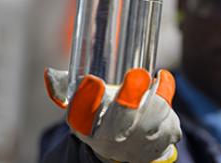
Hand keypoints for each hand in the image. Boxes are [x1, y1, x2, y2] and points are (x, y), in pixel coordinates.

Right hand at [44, 67, 181, 162]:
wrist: (130, 147)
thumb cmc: (106, 119)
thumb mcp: (87, 107)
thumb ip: (69, 90)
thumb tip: (49, 75)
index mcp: (89, 129)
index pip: (82, 118)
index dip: (86, 101)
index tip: (92, 80)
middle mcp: (114, 140)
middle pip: (122, 121)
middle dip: (130, 97)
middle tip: (138, 74)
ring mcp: (141, 144)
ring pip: (155, 113)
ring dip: (157, 92)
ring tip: (157, 78)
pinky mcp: (164, 140)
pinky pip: (171, 114)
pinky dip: (168, 93)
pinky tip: (163, 83)